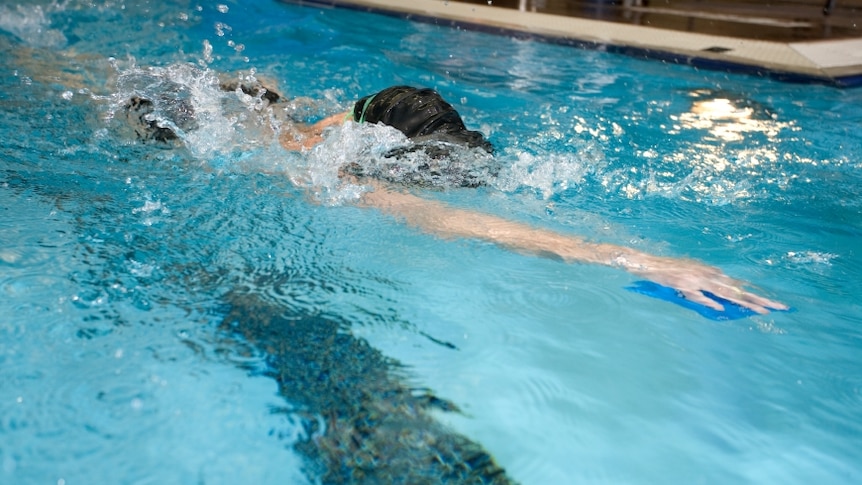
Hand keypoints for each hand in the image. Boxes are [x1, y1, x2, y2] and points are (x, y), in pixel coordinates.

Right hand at [621, 253, 786, 313]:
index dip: (757, 296)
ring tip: (762, 310)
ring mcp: (698, 279)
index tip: (775, 305)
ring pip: (725, 292)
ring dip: (744, 301)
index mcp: (713, 275)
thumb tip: (721, 303)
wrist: (649, 263)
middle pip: (739, 290)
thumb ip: (707, 291)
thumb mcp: (692, 280)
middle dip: (760, 299)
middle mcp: (710, 275)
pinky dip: (709, 300)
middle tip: (781, 308)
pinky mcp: (685, 283)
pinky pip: (699, 293)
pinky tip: (722, 307)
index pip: (740, 287)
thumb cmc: (670, 272)